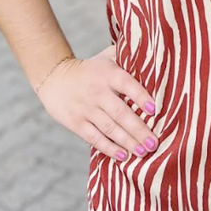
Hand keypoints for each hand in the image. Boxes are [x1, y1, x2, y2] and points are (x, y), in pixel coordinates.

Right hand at [36, 45, 158, 161]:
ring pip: (109, 128)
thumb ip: (127, 56)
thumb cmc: (92, 68)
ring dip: (128, 142)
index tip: (154, 110)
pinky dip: (109, 148)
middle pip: (120, 113)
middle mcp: (97, 91)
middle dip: (139, 129)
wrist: (54, 76)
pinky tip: (123, 156)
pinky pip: (94, 138)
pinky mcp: (76, 123)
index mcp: (108, 74)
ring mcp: (86, 109)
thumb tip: (155, 54)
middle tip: (154, 143)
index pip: (127, 85)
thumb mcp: (107, 56)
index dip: (140, 97)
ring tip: (144, 152)